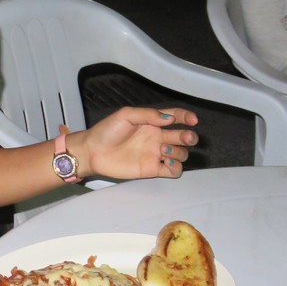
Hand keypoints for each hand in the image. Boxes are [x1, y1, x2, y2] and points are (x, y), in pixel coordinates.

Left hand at [74, 107, 197, 179]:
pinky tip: (168, 163)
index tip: (193, 120)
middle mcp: (157, 138)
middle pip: (182, 137)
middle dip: (189, 136)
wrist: (93, 151)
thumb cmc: (107, 130)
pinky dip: (177, 167)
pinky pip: (173, 170)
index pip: (175, 117)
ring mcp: (156, 154)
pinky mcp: (152, 169)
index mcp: (152, 122)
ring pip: (181, 154)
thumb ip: (148, 115)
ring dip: (179, 151)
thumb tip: (170, 118)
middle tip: (187, 137)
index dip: (186, 117)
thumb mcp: (126, 115)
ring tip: (163, 149)